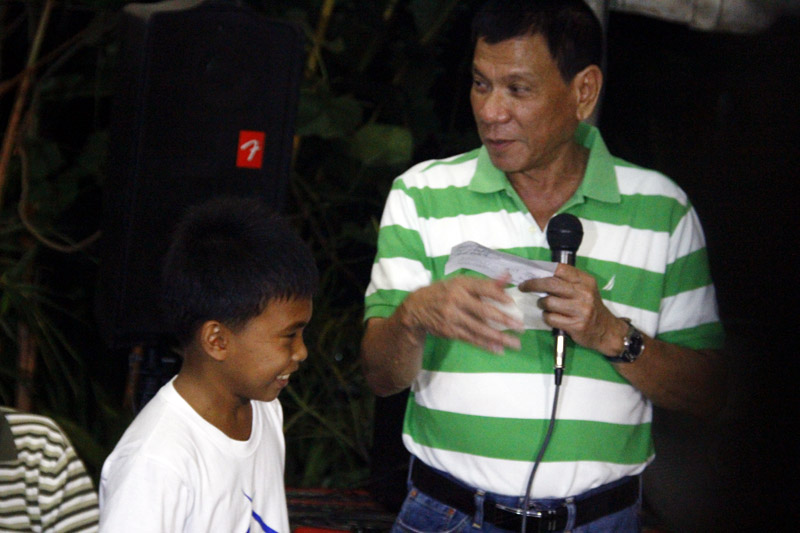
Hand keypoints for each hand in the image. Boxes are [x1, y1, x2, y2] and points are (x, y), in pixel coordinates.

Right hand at [402, 275, 523, 353]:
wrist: (417, 308)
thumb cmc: (444, 292)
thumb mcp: (461, 283)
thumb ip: (485, 283)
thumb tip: (507, 275)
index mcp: (461, 284)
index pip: (483, 288)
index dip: (499, 296)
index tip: (513, 303)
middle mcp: (456, 300)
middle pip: (483, 310)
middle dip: (503, 320)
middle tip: (520, 327)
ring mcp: (452, 317)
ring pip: (479, 328)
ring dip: (498, 337)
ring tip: (514, 344)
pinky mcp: (450, 331)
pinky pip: (471, 339)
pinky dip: (485, 344)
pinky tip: (498, 349)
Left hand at [518, 263, 621, 354]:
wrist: (606, 331)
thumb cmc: (590, 308)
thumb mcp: (585, 290)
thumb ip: (566, 282)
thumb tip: (539, 275)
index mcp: (585, 281)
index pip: (560, 269)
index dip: (542, 270)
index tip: (530, 273)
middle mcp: (584, 293)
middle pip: (550, 284)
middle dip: (533, 284)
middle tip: (523, 287)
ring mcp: (580, 310)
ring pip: (548, 302)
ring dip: (541, 304)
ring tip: (545, 306)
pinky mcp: (575, 325)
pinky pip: (550, 318)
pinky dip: (546, 317)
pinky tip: (552, 317)